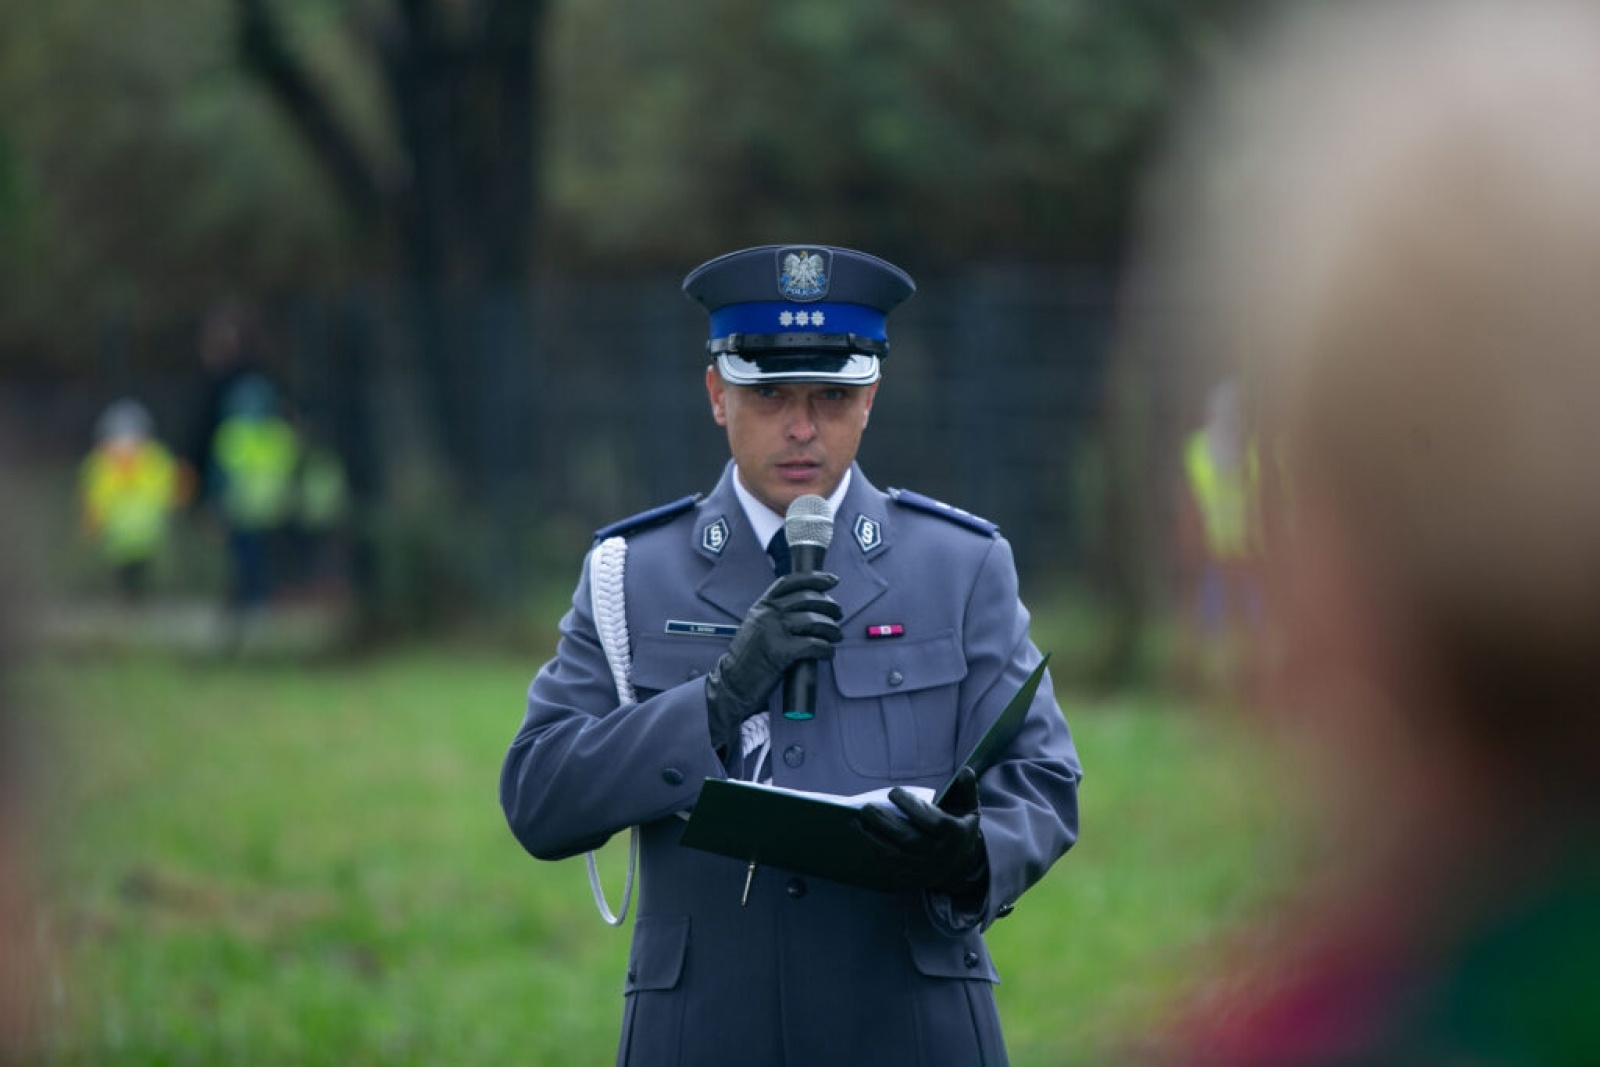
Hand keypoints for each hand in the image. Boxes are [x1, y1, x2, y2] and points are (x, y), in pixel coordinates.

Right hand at [705, 571, 842, 749]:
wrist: (732, 683)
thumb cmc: (748, 658)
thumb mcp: (757, 626)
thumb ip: (776, 614)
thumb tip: (810, 608)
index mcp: (761, 606)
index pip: (790, 582)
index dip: (814, 578)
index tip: (831, 580)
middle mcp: (767, 614)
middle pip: (807, 598)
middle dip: (829, 604)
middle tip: (837, 613)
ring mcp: (772, 631)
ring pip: (814, 620)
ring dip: (831, 628)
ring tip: (836, 635)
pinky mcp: (780, 652)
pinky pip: (813, 644)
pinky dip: (826, 649)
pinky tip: (828, 653)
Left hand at [854, 767, 986, 895]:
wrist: (961, 864)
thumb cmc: (960, 828)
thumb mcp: (969, 808)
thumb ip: (967, 789)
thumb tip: (966, 770)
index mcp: (955, 836)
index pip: (932, 822)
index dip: (911, 806)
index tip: (893, 792)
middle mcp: (940, 855)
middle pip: (909, 839)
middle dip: (885, 822)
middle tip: (866, 807)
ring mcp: (925, 869)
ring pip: (895, 854)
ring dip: (873, 837)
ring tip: (856, 821)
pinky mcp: (912, 877)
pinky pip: (890, 864)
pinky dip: (875, 849)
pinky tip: (863, 834)